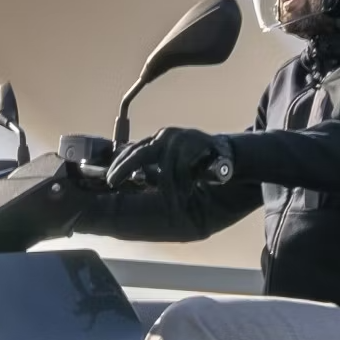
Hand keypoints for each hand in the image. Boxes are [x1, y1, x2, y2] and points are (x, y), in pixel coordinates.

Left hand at [105, 127, 232, 195]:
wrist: (230, 155)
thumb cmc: (199, 164)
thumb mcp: (172, 166)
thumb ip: (154, 171)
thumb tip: (133, 182)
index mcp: (160, 141)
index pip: (133, 149)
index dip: (119, 164)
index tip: (109, 179)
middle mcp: (167, 137)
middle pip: (139, 152)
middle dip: (124, 168)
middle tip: (113, 181)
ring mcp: (181, 139)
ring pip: (164, 167)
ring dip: (168, 188)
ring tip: (172, 202)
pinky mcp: (196, 143)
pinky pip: (183, 169)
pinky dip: (184, 184)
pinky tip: (188, 192)